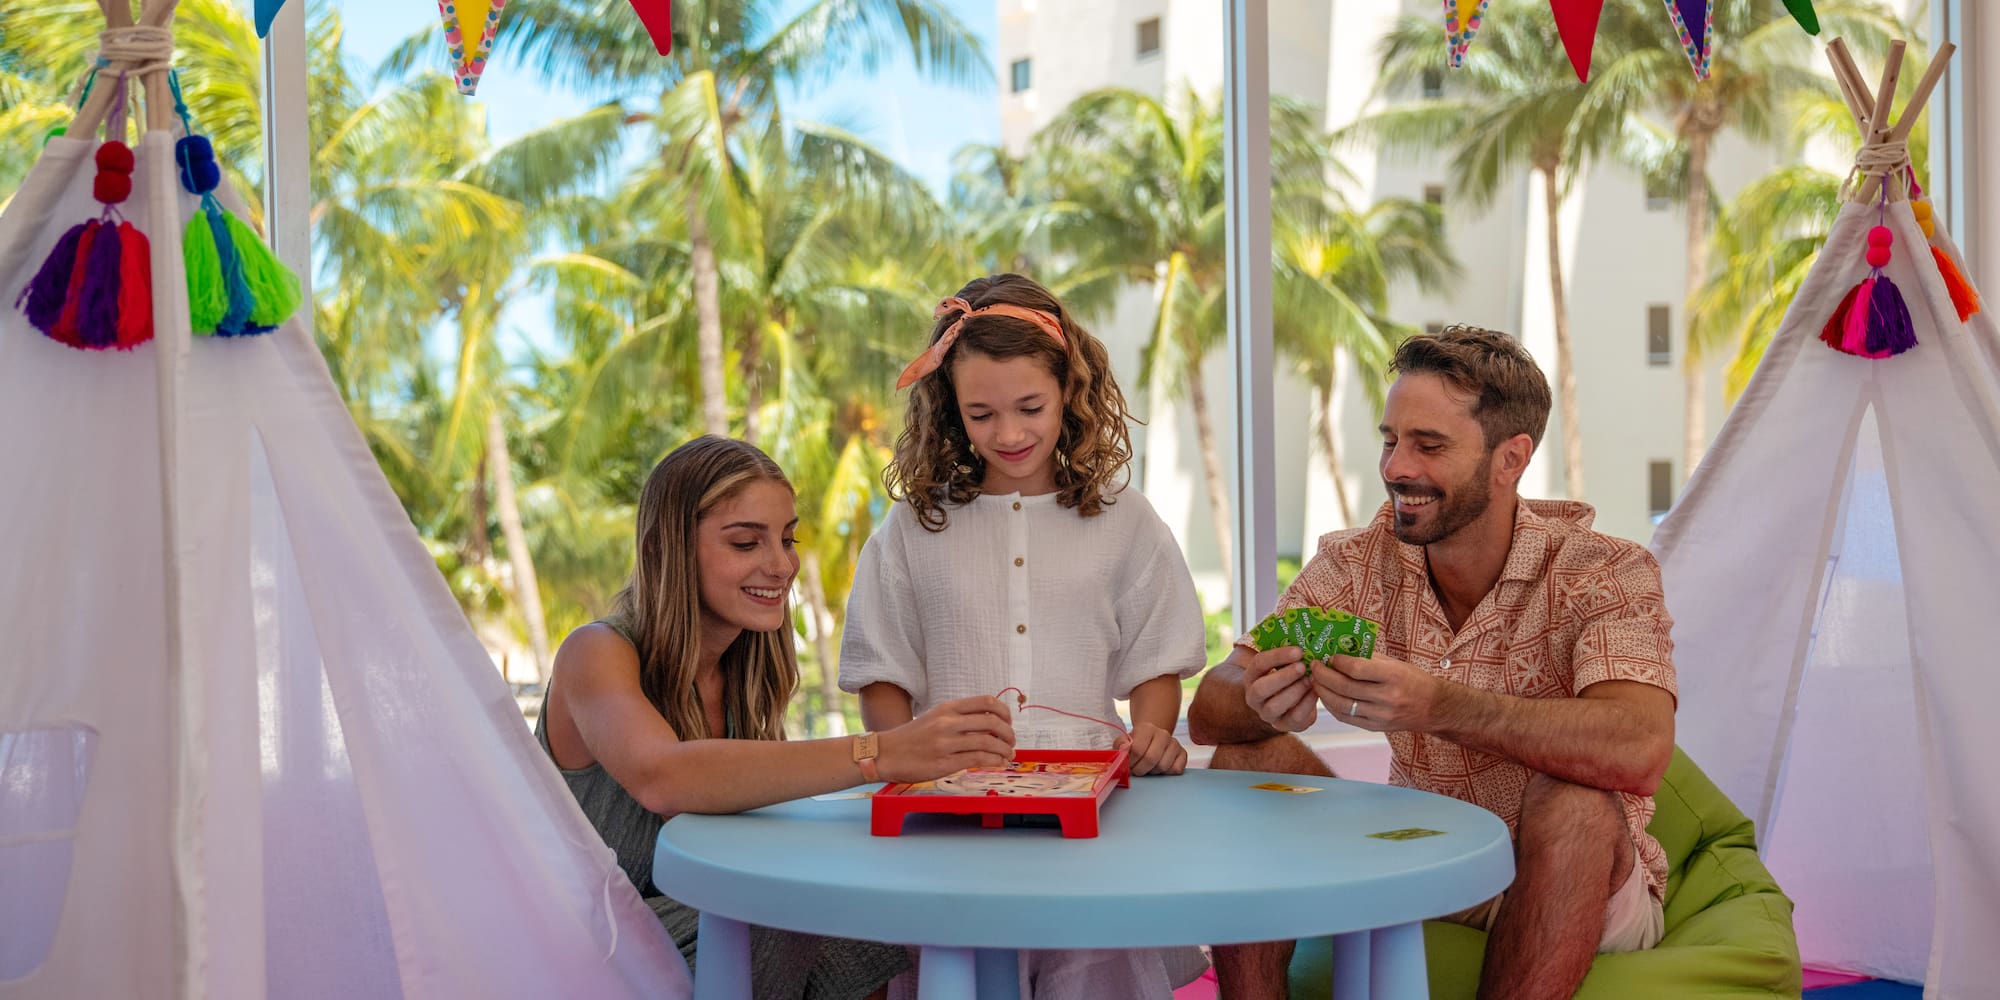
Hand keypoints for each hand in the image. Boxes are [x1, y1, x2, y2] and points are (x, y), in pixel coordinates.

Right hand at [877, 696, 1014, 781]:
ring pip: (988, 742)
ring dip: (1004, 750)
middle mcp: (948, 722)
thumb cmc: (911, 737)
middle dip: (1009, 734)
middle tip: (1011, 742)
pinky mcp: (944, 763)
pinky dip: (994, 761)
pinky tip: (997, 763)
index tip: (1008, 722)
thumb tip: (990, 722)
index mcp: (947, 708)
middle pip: (992, 722)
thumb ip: (959, 717)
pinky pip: (978, 759)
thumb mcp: (935, 717)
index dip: (1005, 712)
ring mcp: (946, 743)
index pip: (986, 702)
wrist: (885, 754)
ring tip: (1008, 754)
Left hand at [1115, 721, 1188, 775]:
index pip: (1137, 750)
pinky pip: (1176, 769)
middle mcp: (1163, 733)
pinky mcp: (1183, 753)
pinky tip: (1160, 767)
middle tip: (1137, 770)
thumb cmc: (1136, 743)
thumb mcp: (1123, 742)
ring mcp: (1174, 743)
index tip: (1129, 765)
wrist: (1152, 739)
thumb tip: (1123, 749)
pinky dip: (1167, 773)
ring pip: (1163, 766)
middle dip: (1141, 769)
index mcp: (1146, 728)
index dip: (1131, 762)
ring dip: (1153, 771)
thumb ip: (1120, 745)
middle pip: (1151, 759)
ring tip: (1149, 767)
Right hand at [1242, 645, 1315, 732]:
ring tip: (1310, 680)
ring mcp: (1267, 713)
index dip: (1278, 656)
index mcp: (1251, 676)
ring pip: (1276, 706)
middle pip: (1262, 688)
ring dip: (1295, 691)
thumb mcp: (1280, 662)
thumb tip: (1300, 624)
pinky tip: (1316, 692)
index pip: (1259, 663)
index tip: (1298, 650)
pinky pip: (1294, 718)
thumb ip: (1285, 649)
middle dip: (1283, 676)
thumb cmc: (1285, 674)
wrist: (1283, 701)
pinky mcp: (1284, 725)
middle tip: (1303, 666)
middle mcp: (1254, 697)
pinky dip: (1307, 704)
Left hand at [1312, 654, 1440, 732]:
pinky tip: (1326, 697)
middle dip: (1324, 676)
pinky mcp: (1376, 727)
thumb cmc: (1413, 680)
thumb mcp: (1395, 664)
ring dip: (1323, 692)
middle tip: (1314, 667)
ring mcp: (1381, 715)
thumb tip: (1340, 651)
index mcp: (1393, 677)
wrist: (1435, 708)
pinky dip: (1332, 707)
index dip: (1338, 662)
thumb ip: (1369, 659)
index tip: (1329, 656)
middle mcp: (1387, 698)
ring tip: (1315, 681)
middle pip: (1345, 688)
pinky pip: (1347, 718)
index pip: (1357, 669)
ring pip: (1342, 705)